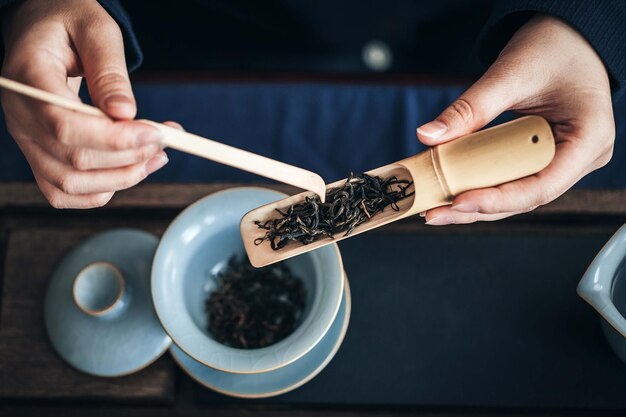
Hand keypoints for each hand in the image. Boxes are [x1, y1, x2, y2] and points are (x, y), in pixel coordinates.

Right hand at [1, 0, 167, 208]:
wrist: (44, 31)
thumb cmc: (70, 25)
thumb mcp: (96, 31)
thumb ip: (109, 71)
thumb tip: (126, 113)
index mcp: (28, 79)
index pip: (65, 126)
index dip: (113, 139)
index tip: (155, 134)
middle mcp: (21, 117)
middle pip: (72, 161)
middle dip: (128, 158)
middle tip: (165, 140)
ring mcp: (28, 140)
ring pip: (69, 184)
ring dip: (121, 178)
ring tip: (156, 157)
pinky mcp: (40, 155)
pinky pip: (64, 191)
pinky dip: (102, 190)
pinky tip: (132, 169)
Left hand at [416, 14, 614, 224]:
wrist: (567, 34)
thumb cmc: (552, 46)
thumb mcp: (511, 73)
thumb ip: (470, 107)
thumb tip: (428, 135)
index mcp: (589, 138)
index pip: (541, 186)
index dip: (498, 200)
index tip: (458, 201)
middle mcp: (581, 157)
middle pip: (525, 197)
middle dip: (477, 208)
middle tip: (434, 213)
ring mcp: (563, 160)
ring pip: (516, 193)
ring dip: (476, 203)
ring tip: (437, 209)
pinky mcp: (543, 156)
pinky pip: (512, 178)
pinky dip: (482, 185)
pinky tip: (452, 191)